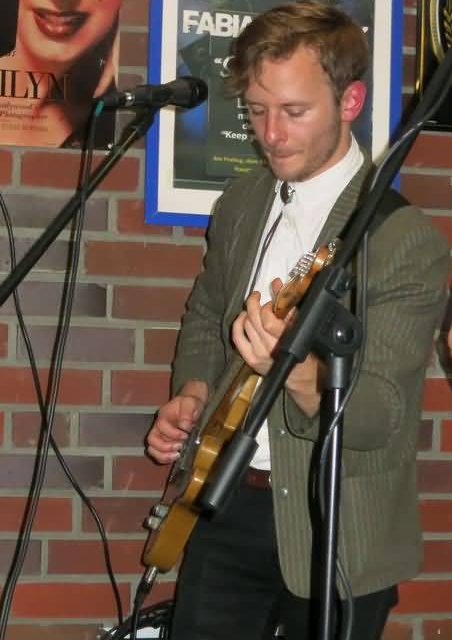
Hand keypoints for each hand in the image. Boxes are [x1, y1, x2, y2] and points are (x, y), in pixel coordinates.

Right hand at [146, 381, 207, 463]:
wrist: (191, 406)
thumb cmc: (190, 404)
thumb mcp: (190, 403)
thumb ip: (187, 412)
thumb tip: (185, 427)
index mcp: (163, 415)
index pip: (161, 425)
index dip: (173, 433)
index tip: (186, 434)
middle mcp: (158, 427)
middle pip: (152, 440)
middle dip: (165, 447)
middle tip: (180, 447)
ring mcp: (160, 436)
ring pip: (152, 449)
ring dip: (164, 455)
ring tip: (177, 455)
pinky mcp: (165, 444)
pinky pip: (159, 454)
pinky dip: (165, 459)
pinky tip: (177, 457)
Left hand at [232, 279, 322, 415]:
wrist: (299, 377)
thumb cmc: (303, 353)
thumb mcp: (300, 327)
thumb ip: (288, 305)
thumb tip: (277, 284)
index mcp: (284, 340)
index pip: (267, 320)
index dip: (267, 307)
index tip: (271, 304)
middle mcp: (269, 348)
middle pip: (254, 320)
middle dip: (254, 304)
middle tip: (257, 298)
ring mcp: (257, 354)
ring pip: (245, 326)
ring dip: (247, 313)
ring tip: (252, 309)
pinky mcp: (250, 358)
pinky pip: (237, 337)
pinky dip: (237, 325)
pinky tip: (242, 318)